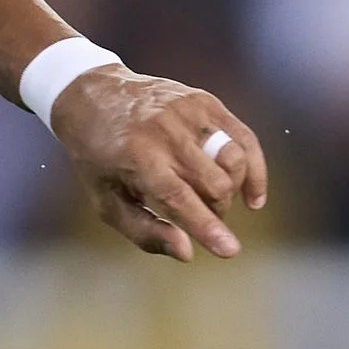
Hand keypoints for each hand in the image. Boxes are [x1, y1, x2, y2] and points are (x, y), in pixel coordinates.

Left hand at [52, 66, 266, 261]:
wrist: (93, 95)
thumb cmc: (99, 158)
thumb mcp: (106, 201)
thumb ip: (144, 231)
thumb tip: (187, 253)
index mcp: (137, 159)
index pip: (180, 197)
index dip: (206, 226)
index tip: (230, 250)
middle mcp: (165, 133)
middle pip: (214, 184)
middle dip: (215, 211)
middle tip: (200, 216)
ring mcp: (189, 113)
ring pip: (234, 161)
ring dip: (232, 191)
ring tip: (212, 199)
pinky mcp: (205, 102)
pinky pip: (245, 138)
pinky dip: (254, 169)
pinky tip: (251, 195)